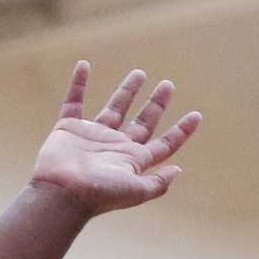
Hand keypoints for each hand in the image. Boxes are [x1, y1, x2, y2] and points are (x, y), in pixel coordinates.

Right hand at [29, 63, 200, 215]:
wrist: (61, 192)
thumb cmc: (100, 193)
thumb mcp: (136, 191)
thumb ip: (158, 182)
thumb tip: (179, 170)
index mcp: (134, 160)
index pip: (165, 143)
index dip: (181, 130)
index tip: (197, 115)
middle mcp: (117, 146)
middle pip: (143, 121)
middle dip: (156, 104)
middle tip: (168, 85)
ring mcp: (93, 136)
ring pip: (115, 107)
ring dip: (127, 90)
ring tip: (140, 73)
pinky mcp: (69, 128)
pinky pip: (73, 101)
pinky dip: (77, 83)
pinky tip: (84, 65)